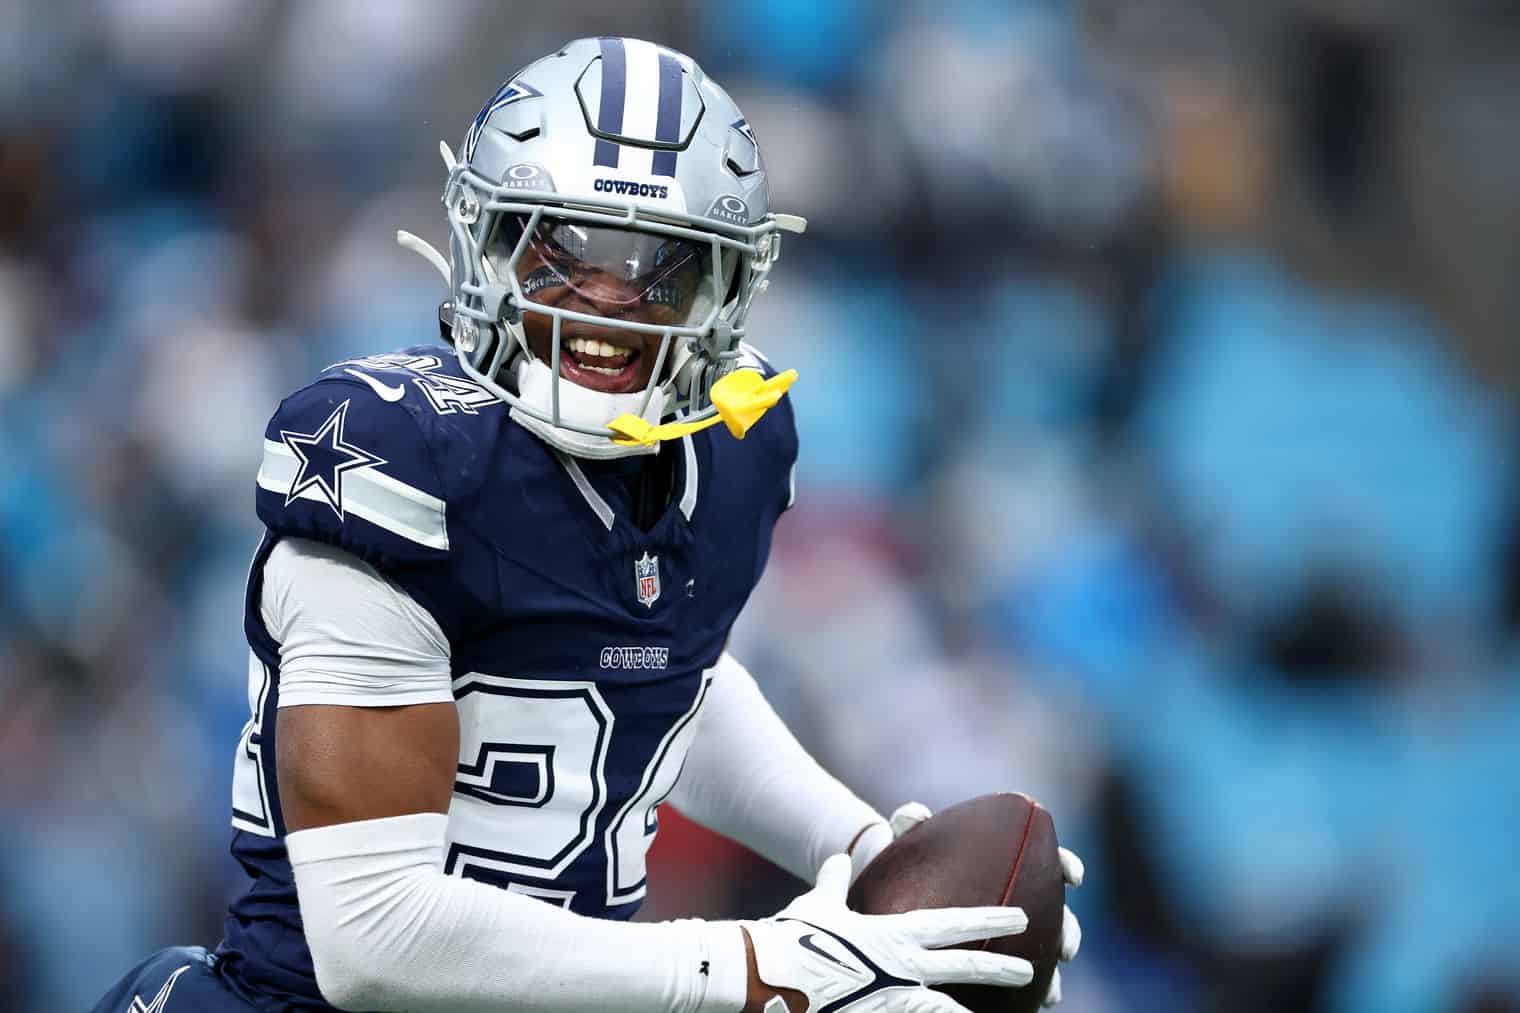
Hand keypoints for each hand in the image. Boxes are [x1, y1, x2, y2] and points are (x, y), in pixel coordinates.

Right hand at [742, 853, 1032, 1012]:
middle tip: (1030, 970)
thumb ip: (834, 883)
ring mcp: (891, 1000)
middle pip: (962, 966)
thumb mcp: (816, 905)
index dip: (988, 919)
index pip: (951, 924)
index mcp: (892, 934)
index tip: (1019, 917)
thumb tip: (838, 858)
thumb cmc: (791, 937)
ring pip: (946, 1010)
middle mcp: (900, 967)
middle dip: (1000, 967)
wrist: (767, 974)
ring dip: (974, 1012)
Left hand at [855, 804, 1085, 1008]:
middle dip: (1069, 930)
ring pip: (1045, 948)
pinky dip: (1030, 990)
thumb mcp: (904, 839)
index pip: (1049, 858)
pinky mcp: (995, 951)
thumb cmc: (907, 855)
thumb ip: (910, 822)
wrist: (889, 885)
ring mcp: (1008, 927)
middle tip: (1065, 948)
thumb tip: (915, 812)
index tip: (1073, 876)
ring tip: (1051, 992)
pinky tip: (1030, 1005)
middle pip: (1058, 911)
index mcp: (1009, 859)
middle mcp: (1018, 893)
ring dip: (1052, 972)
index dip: (1066, 864)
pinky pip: (1018, 973)